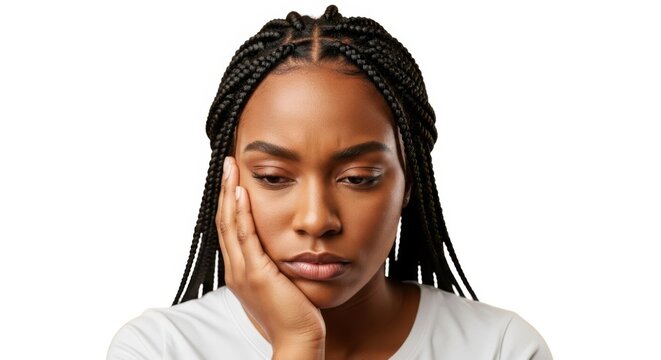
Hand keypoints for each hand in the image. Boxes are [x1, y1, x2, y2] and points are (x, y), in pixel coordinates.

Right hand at [216, 156, 324, 357]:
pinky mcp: (256, 274)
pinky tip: (241, 192)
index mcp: (239, 269)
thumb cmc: (295, 312)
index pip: (229, 227)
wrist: (298, 338)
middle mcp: (235, 268)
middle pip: (223, 220)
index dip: (228, 200)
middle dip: (224, 189)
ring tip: (230, 167)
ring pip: (229, 224)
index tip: (232, 175)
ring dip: (229, 193)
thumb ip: (274, 262)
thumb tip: (282, 244)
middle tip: (226, 162)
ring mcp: (242, 271)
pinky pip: (245, 237)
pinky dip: (240, 213)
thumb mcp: (280, 281)